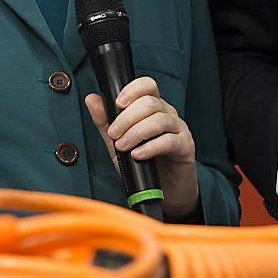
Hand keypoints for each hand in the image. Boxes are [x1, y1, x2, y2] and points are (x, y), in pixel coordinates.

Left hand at [85, 77, 198, 217]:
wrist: (164, 191)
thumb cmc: (143, 164)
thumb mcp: (118, 143)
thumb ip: (105, 122)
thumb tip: (92, 99)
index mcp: (154, 108)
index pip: (147, 86)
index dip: (132, 90)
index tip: (117, 103)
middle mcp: (168, 114)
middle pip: (151, 103)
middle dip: (127, 118)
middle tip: (113, 134)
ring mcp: (179, 130)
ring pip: (159, 120)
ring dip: (136, 132)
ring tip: (123, 146)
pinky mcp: (185, 147)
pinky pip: (169, 141)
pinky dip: (150, 147)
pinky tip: (138, 155)